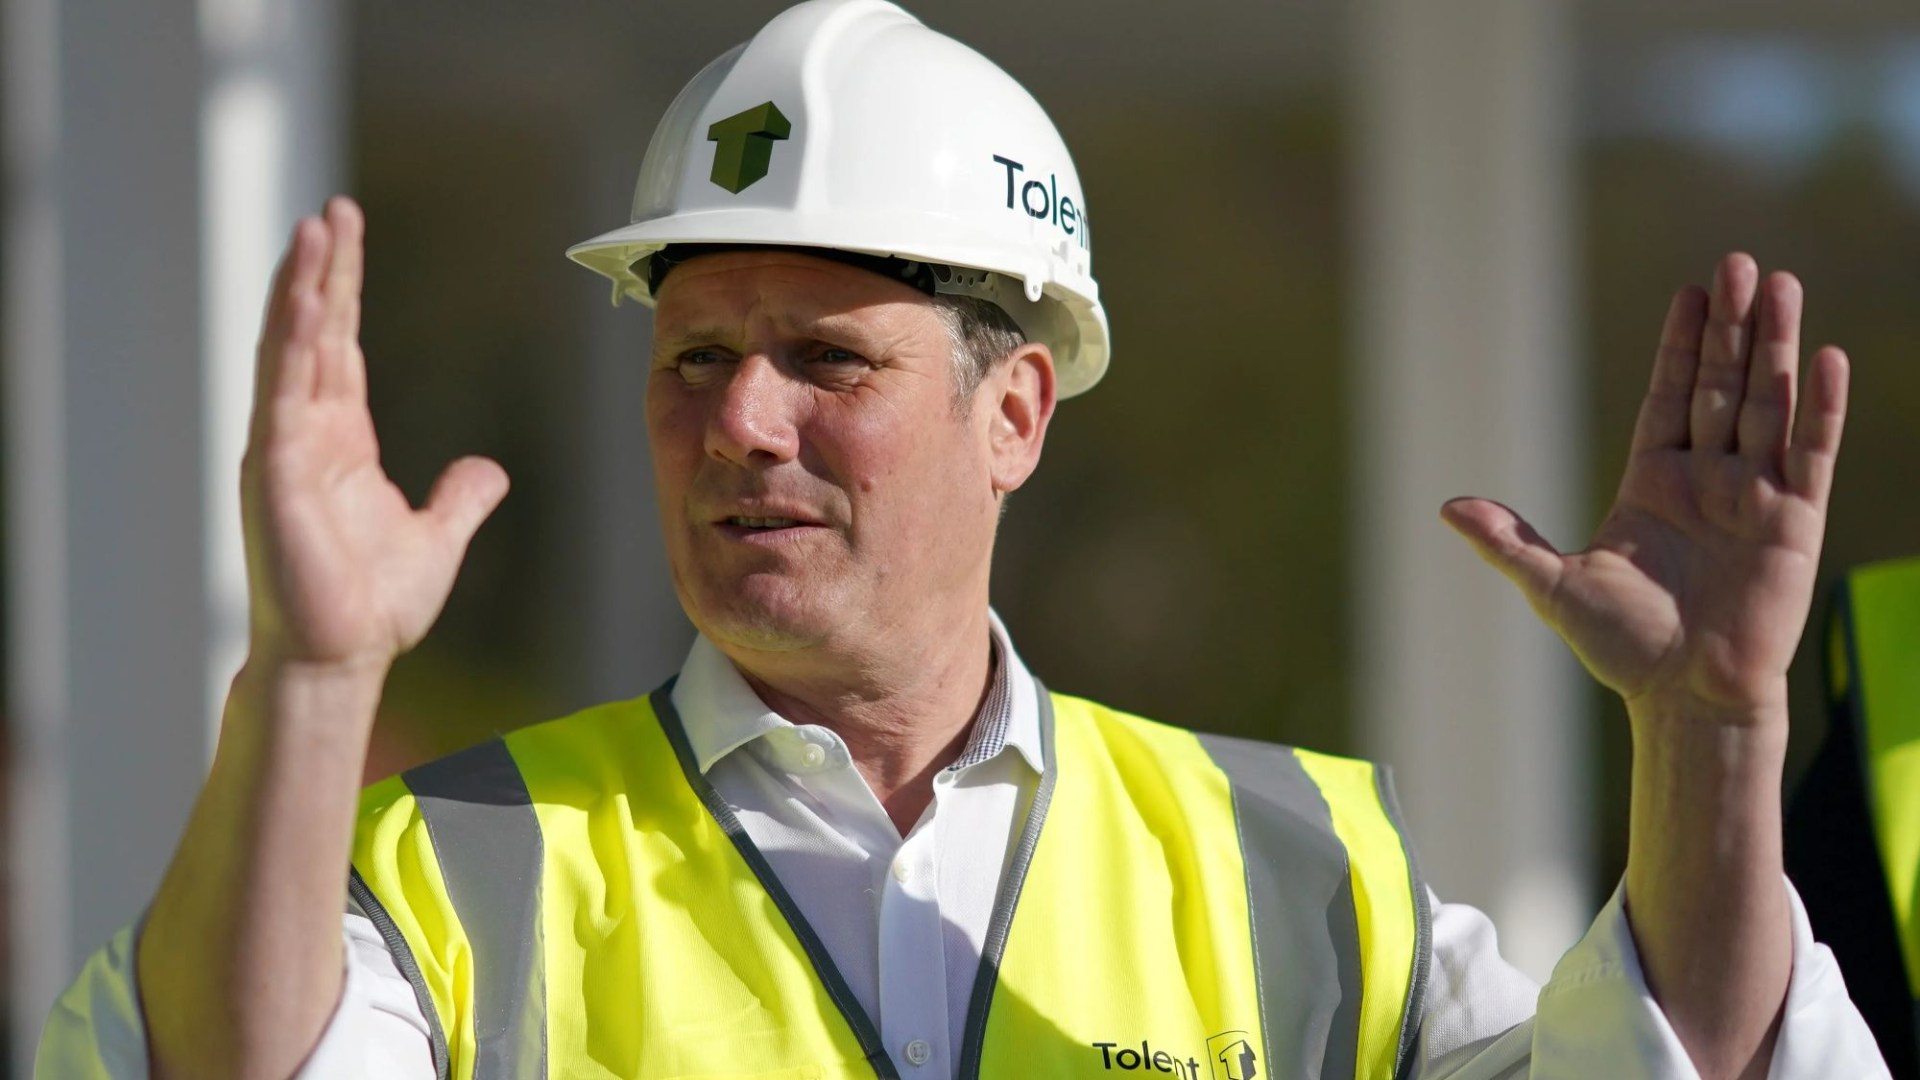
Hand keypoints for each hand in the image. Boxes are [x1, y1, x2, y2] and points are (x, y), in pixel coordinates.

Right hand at [241, 197, 508, 670]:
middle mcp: (305, 433)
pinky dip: (292, 345)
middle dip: (322, 270)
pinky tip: (305, 301)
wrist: (342, 658)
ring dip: (301, 290)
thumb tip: (488, 470)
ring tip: (311, 231)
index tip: (345, 233)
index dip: (344, 289)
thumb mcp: (437, 537)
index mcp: (339, 440)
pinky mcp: (274, 472)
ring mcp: (285, 449)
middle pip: (314, 332)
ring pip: (291, 350)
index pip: (341, 346)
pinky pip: (282, 394)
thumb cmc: (373, 606)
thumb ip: (460, 497)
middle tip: (330, 210)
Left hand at [1442, 253, 1848, 721]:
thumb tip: (1447, 506)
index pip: (1670, 397)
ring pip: (1765, 404)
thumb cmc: (1622, 648)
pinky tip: (1821, 356)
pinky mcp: (1795, 521)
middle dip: (1730, 326)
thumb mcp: (1554, 587)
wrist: (1686, 699)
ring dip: (1773, 347)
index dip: (1681, 346)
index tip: (1691, 292)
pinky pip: (1811, 452)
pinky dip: (1818, 407)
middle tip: (1738, 264)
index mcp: (1653, 483)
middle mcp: (1708, 479)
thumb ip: (1509, 541)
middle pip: (1720, 386)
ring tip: (1779, 285)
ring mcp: (1754, 495)